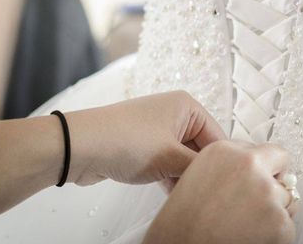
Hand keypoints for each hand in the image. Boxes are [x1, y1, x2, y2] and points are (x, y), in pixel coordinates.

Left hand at [67, 91, 225, 185]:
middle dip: (199, 171)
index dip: (221, 162)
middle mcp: (175, 113)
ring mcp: (158, 129)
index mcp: (187, 106)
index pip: (217, 136)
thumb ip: (199, 167)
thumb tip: (218, 176)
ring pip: (183, 157)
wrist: (80, 146)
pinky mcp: (144, 144)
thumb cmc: (125, 141)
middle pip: (200, 147)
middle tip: (202, 193)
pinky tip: (171, 194)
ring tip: (186, 195)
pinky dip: (170, 176)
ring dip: (183, 176)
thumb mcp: (170, 157)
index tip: (223, 185)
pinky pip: (166, 162)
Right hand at [143, 141, 296, 243]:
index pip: (267, 150)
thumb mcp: (199, 173)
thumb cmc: (183, 220)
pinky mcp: (279, 222)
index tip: (261, 178)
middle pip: (281, 168)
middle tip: (257, 202)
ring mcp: (266, 193)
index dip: (264, 168)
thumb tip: (260, 164)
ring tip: (244, 223)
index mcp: (225, 150)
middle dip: (274, 183)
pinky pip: (288, 225)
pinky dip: (275, 234)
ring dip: (273, 210)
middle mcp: (248, 166)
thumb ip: (231, 162)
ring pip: (287, 198)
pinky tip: (249, 236)